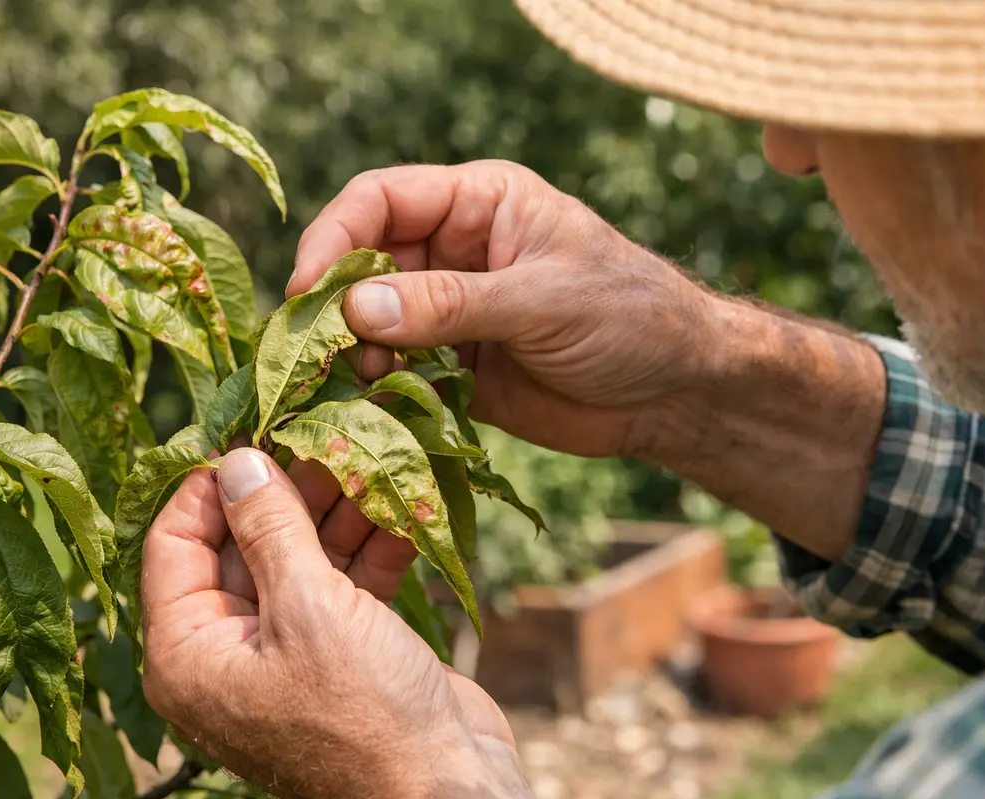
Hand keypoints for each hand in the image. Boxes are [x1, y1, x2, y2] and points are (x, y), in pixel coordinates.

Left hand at [139, 448, 532, 798]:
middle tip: (326, 436)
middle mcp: (228, 654)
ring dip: (338, 513)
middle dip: (289, 493)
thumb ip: (269, 528)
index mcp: (189, 654)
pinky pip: (343, 585)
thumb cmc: (364, 713)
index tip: (253, 433)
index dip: (209, 487)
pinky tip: (401, 508)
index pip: (174, 545)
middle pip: (244, 547)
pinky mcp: (342, 652)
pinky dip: (370, 549)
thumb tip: (237, 461)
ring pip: (300, 560)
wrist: (445, 789)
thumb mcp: (308, 608)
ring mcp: (288, 653)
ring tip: (373, 460)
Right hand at [289, 160, 715, 457]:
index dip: (335, 238)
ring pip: (372, 323)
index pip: (380, 201)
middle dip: (336, 305)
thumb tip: (355, 308)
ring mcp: (450, 310)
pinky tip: (377, 410)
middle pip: (363, 263)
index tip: (308, 291)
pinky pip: (397, 371)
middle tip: (318, 353)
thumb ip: (451, 304)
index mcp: (479, 203)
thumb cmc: (629, 317)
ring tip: (358, 386)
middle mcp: (454, 250)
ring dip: (355, 354)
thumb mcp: (542, 300)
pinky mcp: (454, 366)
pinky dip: (379, 390)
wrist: (676, 391)